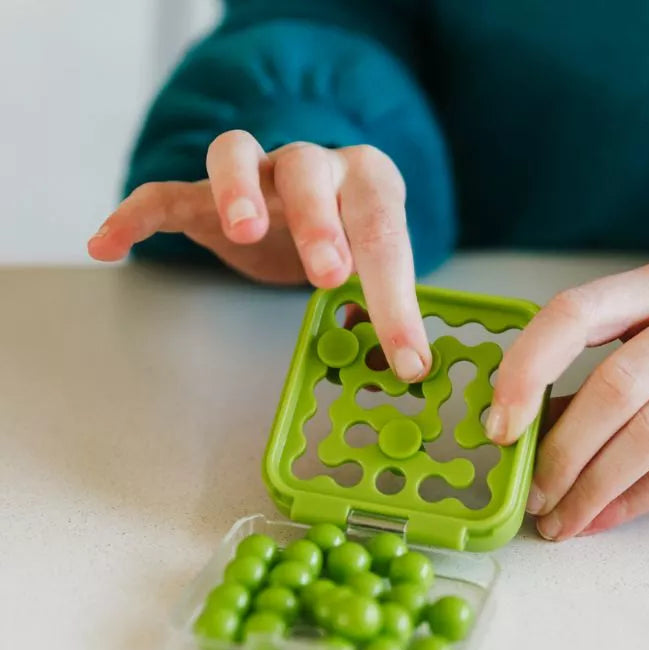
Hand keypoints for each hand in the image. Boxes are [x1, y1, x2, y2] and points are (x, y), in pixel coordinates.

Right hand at [87, 132, 430, 381]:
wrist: (309, 204)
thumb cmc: (349, 236)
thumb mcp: (374, 268)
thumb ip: (387, 306)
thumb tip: (413, 370)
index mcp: (367, 181)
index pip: (383, 233)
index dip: (395, 297)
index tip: (406, 358)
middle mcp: (311, 165)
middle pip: (307, 169)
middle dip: (318, 220)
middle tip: (329, 273)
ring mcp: (254, 174)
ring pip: (235, 154)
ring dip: (237, 189)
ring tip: (241, 231)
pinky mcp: (203, 196)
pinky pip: (163, 194)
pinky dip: (135, 215)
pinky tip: (108, 246)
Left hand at [485, 255, 648, 540]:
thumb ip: (593, 380)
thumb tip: (522, 433)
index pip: (574, 313)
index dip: (526, 370)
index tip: (499, 426)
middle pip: (614, 385)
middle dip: (561, 452)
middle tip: (532, 494)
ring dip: (594, 487)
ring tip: (561, 518)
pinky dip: (636, 499)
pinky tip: (604, 516)